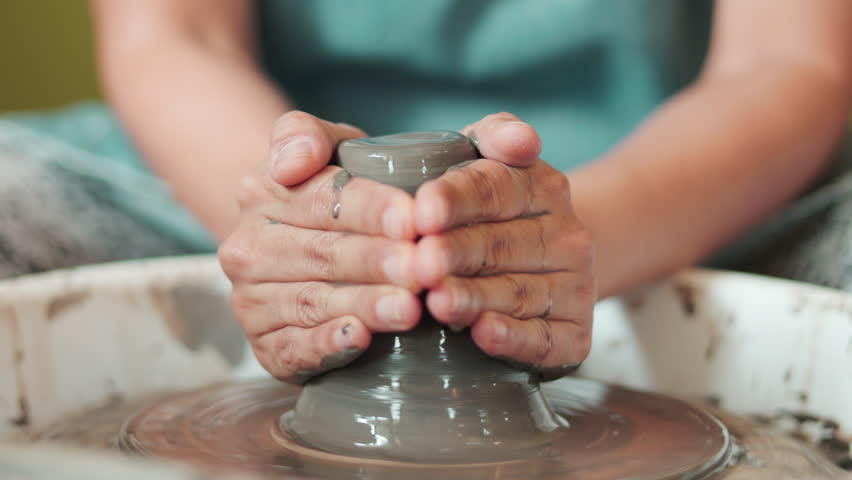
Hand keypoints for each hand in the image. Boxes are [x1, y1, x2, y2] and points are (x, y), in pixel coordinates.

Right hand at [219, 112, 421, 381]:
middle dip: (377, 262)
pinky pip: (294, 348)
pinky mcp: (266, 347)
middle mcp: (248, 249)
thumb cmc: (331, 194)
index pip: (321, 201)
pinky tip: (362, 338)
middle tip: (424, 269)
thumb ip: (306, 134)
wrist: (298, 244)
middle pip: (321, 254)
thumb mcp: (325, 148)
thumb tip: (291, 161)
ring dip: (364, 305)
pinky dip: (328, 345)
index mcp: (261, 193)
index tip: (414, 218)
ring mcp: (252, 302)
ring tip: (411, 307)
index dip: (371, 209)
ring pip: (313, 302)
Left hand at [415, 113, 595, 374]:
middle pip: (503, 244)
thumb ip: (495, 135)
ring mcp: (575, 288)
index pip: (497, 188)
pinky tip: (483, 334)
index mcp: (544, 187)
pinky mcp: (575, 335)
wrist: (545, 261)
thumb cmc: (492, 209)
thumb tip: (522, 140)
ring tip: (437, 301)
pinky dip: (514, 339)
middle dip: (458, 254)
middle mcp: (567, 237)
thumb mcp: (489, 158)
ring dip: (476, 298)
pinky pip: (545, 341)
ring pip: (519, 294)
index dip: (457, 199)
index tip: (422, 210)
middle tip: (420, 263)